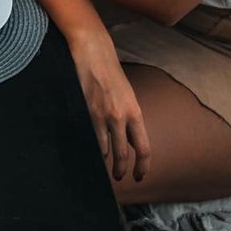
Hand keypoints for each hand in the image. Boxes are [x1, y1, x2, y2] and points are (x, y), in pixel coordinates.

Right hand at [69, 33, 150, 182]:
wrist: (94, 52)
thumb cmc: (111, 72)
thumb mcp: (127, 96)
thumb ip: (129, 118)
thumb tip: (130, 139)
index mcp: (135, 112)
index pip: (144, 148)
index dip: (143, 166)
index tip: (140, 175)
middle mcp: (121, 117)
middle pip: (125, 154)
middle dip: (123, 170)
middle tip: (121, 177)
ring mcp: (103, 115)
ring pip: (107, 150)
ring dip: (108, 162)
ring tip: (106, 168)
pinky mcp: (87, 111)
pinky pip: (92, 138)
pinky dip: (94, 148)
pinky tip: (94, 152)